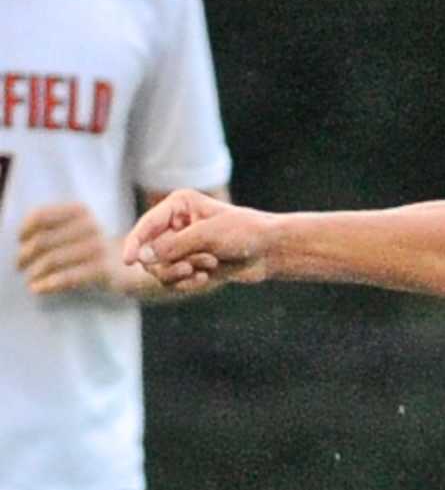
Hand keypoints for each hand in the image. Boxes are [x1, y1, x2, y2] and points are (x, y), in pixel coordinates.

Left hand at [17, 203, 121, 295]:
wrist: (132, 268)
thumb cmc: (96, 250)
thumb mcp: (79, 229)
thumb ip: (54, 227)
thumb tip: (21, 241)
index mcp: (80, 211)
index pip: (41, 216)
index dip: (24, 230)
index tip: (20, 242)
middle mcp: (90, 226)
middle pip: (43, 240)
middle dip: (26, 255)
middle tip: (20, 265)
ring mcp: (97, 248)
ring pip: (52, 260)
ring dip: (35, 272)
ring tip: (29, 279)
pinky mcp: (102, 270)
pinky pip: (66, 277)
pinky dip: (48, 284)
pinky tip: (38, 289)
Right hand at [123, 189, 273, 291]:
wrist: (270, 250)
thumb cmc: (243, 233)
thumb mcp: (207, 236)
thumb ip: (174, 247)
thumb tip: (143, 258)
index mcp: (177, 206)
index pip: (146, 226)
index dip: (135, 243)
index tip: (128, 261)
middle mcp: (176, 226)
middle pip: (151, 253)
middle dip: (171, 262)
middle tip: (192, 266)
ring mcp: (183, 247)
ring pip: (162, 269)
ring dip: (182, 272)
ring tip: (208, 267)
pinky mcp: (192, 266)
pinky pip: (176, 281)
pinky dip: (189, 282)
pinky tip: (207, 279)